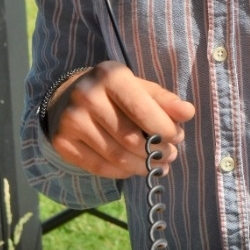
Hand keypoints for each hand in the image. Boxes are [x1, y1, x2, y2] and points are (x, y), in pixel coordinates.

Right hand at [48, 60, 194, 178]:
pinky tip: (133, 168)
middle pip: (131, 138)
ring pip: (117, 157)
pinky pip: (100, 167)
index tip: (177, 137)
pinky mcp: (62, 142)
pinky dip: (122, 173)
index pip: (143, 110)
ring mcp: (71, 120)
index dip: (165, 129)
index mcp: (109, 75)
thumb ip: (164, 100)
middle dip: (157, 151)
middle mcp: (87, 96)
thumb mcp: (140, 88)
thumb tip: (187, 113)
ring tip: (156, 164)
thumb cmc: (114, 93)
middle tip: (169, 154)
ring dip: (143, 166)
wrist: (68, 96)